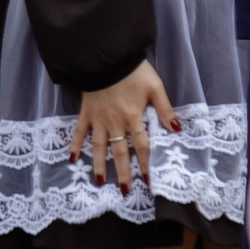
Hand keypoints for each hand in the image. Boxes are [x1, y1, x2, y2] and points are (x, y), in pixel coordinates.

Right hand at [68, 61, 177, 189]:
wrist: (106, 57)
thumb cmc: (133, 71)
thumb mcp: (155, 86)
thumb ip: (165, 109)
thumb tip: (177, 129)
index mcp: (133, 117)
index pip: (141, 146)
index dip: (145, 164)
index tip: (147, 180)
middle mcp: (115, 123)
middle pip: (120, 152)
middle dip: (123, 173)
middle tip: (125, 191)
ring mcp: (98, 119)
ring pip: (99, 147)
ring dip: (100, 165)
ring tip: (100, 182)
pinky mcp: (86, 113)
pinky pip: (79, 132)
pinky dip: (75, 145)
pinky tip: (72, 159)